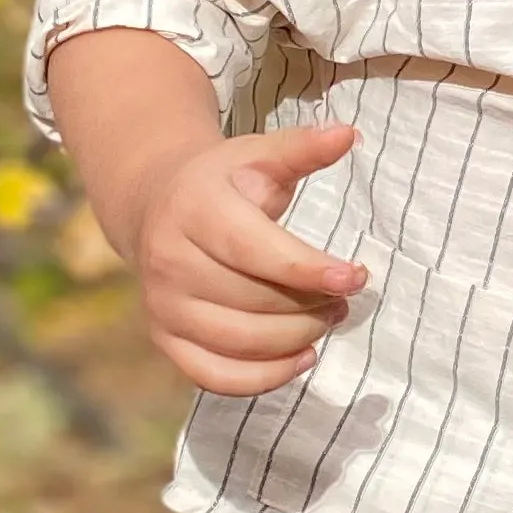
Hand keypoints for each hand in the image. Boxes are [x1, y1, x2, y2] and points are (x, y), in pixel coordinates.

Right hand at [125, 123, 368, 397]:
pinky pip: (214, 375)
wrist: (156, 205)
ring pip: (239, 341)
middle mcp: (169, 261)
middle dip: (311, 304)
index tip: (356, 277)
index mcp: (194, 210)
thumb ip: (302, 148)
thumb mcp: (259, 155)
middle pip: (252, 302)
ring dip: (297, 338)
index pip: (254, 250)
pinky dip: (263, 378)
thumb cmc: (223, 181)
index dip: (308, 268)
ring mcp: (162, 304)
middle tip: (346, 296)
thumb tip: (348, 134)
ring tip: (329, 318)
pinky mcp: (163, 338)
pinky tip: (302, 358)